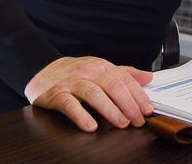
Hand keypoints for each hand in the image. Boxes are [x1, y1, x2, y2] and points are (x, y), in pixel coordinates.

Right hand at [24, 56, 153, 131]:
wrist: (43, 73)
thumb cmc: (76, 74)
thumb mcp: (101, 70)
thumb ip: (124, 74)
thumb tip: (148, 77)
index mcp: (101, 67)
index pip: (124, 79)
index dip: (138, 95)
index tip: (148, 110)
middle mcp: (88, 72)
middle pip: (112, 86)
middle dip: (128, 104)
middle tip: (137, 120)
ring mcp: (72, 83)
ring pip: (93, 94)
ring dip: (110, 110)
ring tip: (121, 123)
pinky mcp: (56, 95)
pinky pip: (69, 104)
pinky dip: (80, 115)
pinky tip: (90, 126)